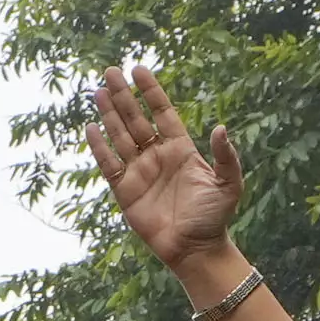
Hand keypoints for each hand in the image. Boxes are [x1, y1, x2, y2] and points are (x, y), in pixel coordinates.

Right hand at [83, 65, 247, 289]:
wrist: (195, 249)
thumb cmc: (215, 217)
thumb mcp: (228, 184)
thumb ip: (226, 156)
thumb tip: (221, 128)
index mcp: (180, 149)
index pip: (161, 112)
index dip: (150, 92)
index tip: (138, 70)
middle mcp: (157, 156)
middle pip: (135, 119)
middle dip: (123, 95)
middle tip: (111, 71)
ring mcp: (139, 172)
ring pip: (120, 136)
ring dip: (109, 114)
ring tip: (97, 91)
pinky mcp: (125, 191)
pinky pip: (108, 164)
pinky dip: (99, 147)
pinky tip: (91, 127)